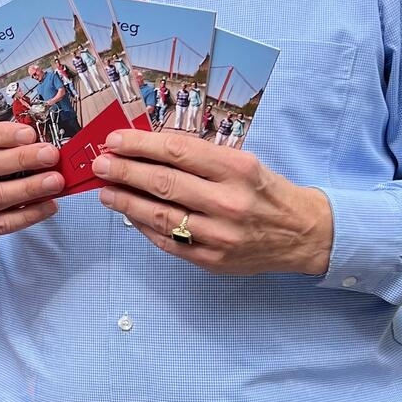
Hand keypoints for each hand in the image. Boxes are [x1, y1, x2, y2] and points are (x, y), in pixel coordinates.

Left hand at [92, 129, 332, 275]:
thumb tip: (146, 149)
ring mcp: (220, 235)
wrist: (302, 233)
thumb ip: (197, 156)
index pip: (176, 151)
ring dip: (126, 202)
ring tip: (106, 192)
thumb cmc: (264, 190)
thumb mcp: (241, 161)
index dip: (139, 145)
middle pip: (163, 182)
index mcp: (236, 169)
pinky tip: (129, 215)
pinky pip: (168, 242)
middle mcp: (228, 202)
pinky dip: (144, 227)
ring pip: (160, 215)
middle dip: (124, 171)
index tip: (114, 140)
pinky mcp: (213, 261)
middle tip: (100, 165)